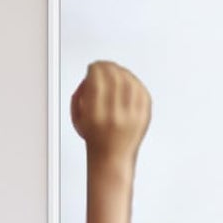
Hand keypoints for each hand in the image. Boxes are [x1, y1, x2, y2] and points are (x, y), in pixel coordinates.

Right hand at [70, 61, 150, 175]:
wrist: (113, 157)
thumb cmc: (95, 137)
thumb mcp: (77, 116)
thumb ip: (80, 94)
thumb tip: (90, 76)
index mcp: (96, 114)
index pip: (97, 82)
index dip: (95, 68)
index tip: (93, 66)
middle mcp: (115, 115)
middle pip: (114, 79)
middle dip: (107, 67)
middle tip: (104, 65)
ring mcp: (133, 116)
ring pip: (130, 83)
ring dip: (121, 71)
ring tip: (115, 69)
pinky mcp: (144, 117)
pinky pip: (143, 92)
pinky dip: (135, 82)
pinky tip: (130, 78)